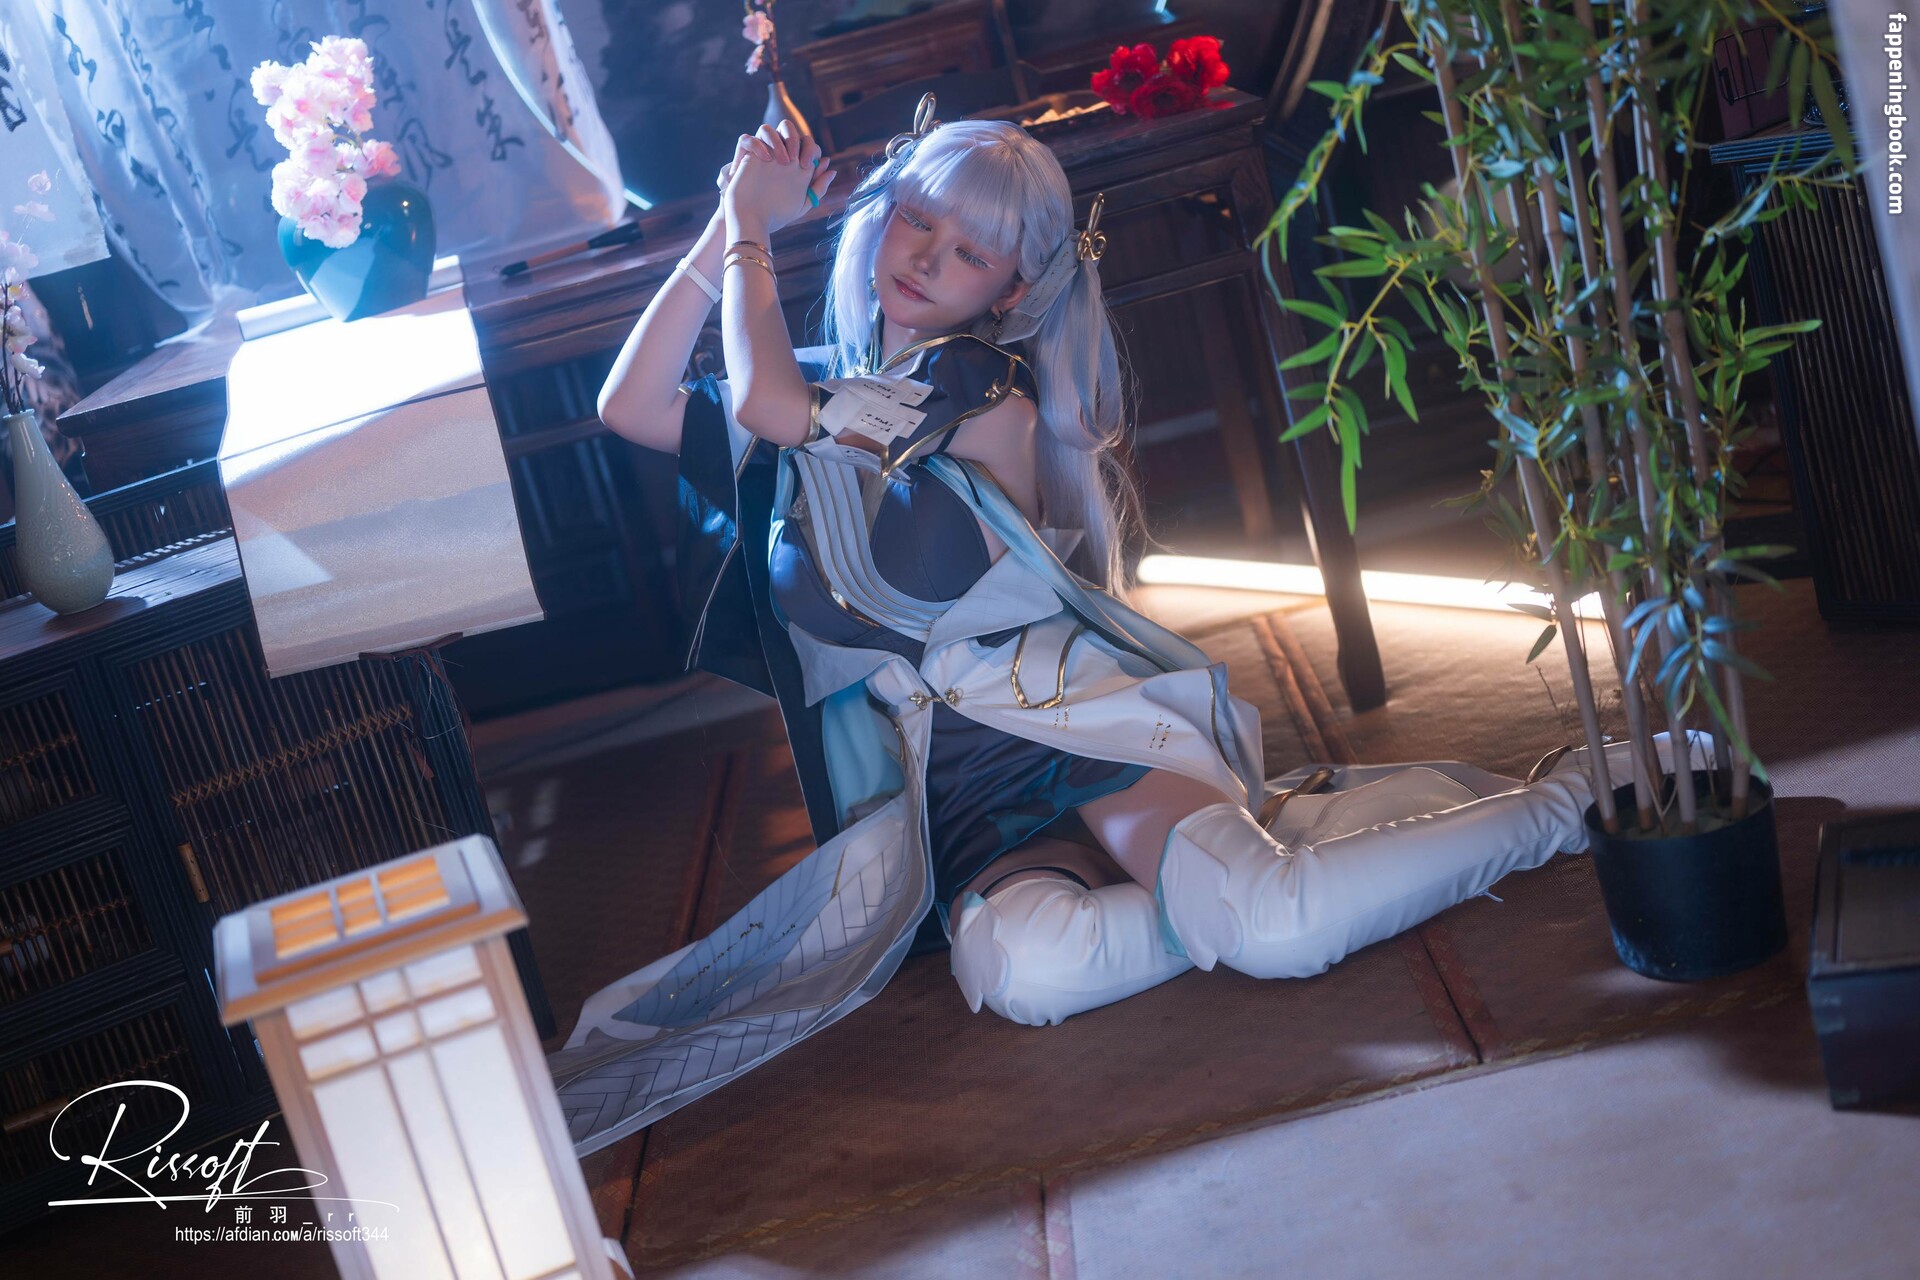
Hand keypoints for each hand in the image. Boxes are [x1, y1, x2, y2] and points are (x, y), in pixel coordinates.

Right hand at [722, 119, 834, 235]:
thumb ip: (818, 188)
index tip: (809, 167)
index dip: (811, 150)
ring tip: (783, 162)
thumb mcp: (802, 204)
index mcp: (794, 165)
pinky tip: (765, 160)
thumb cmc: (777, 215)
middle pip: (789, 130)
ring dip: (778, 140)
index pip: (807, 145)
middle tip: (798, 161)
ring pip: (767, 130)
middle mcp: (778, 156)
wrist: (751, 220)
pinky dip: (758, 145)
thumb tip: (832, 170)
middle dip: (796, 140)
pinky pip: (748, 140)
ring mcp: (761, 155)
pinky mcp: (745, 158)